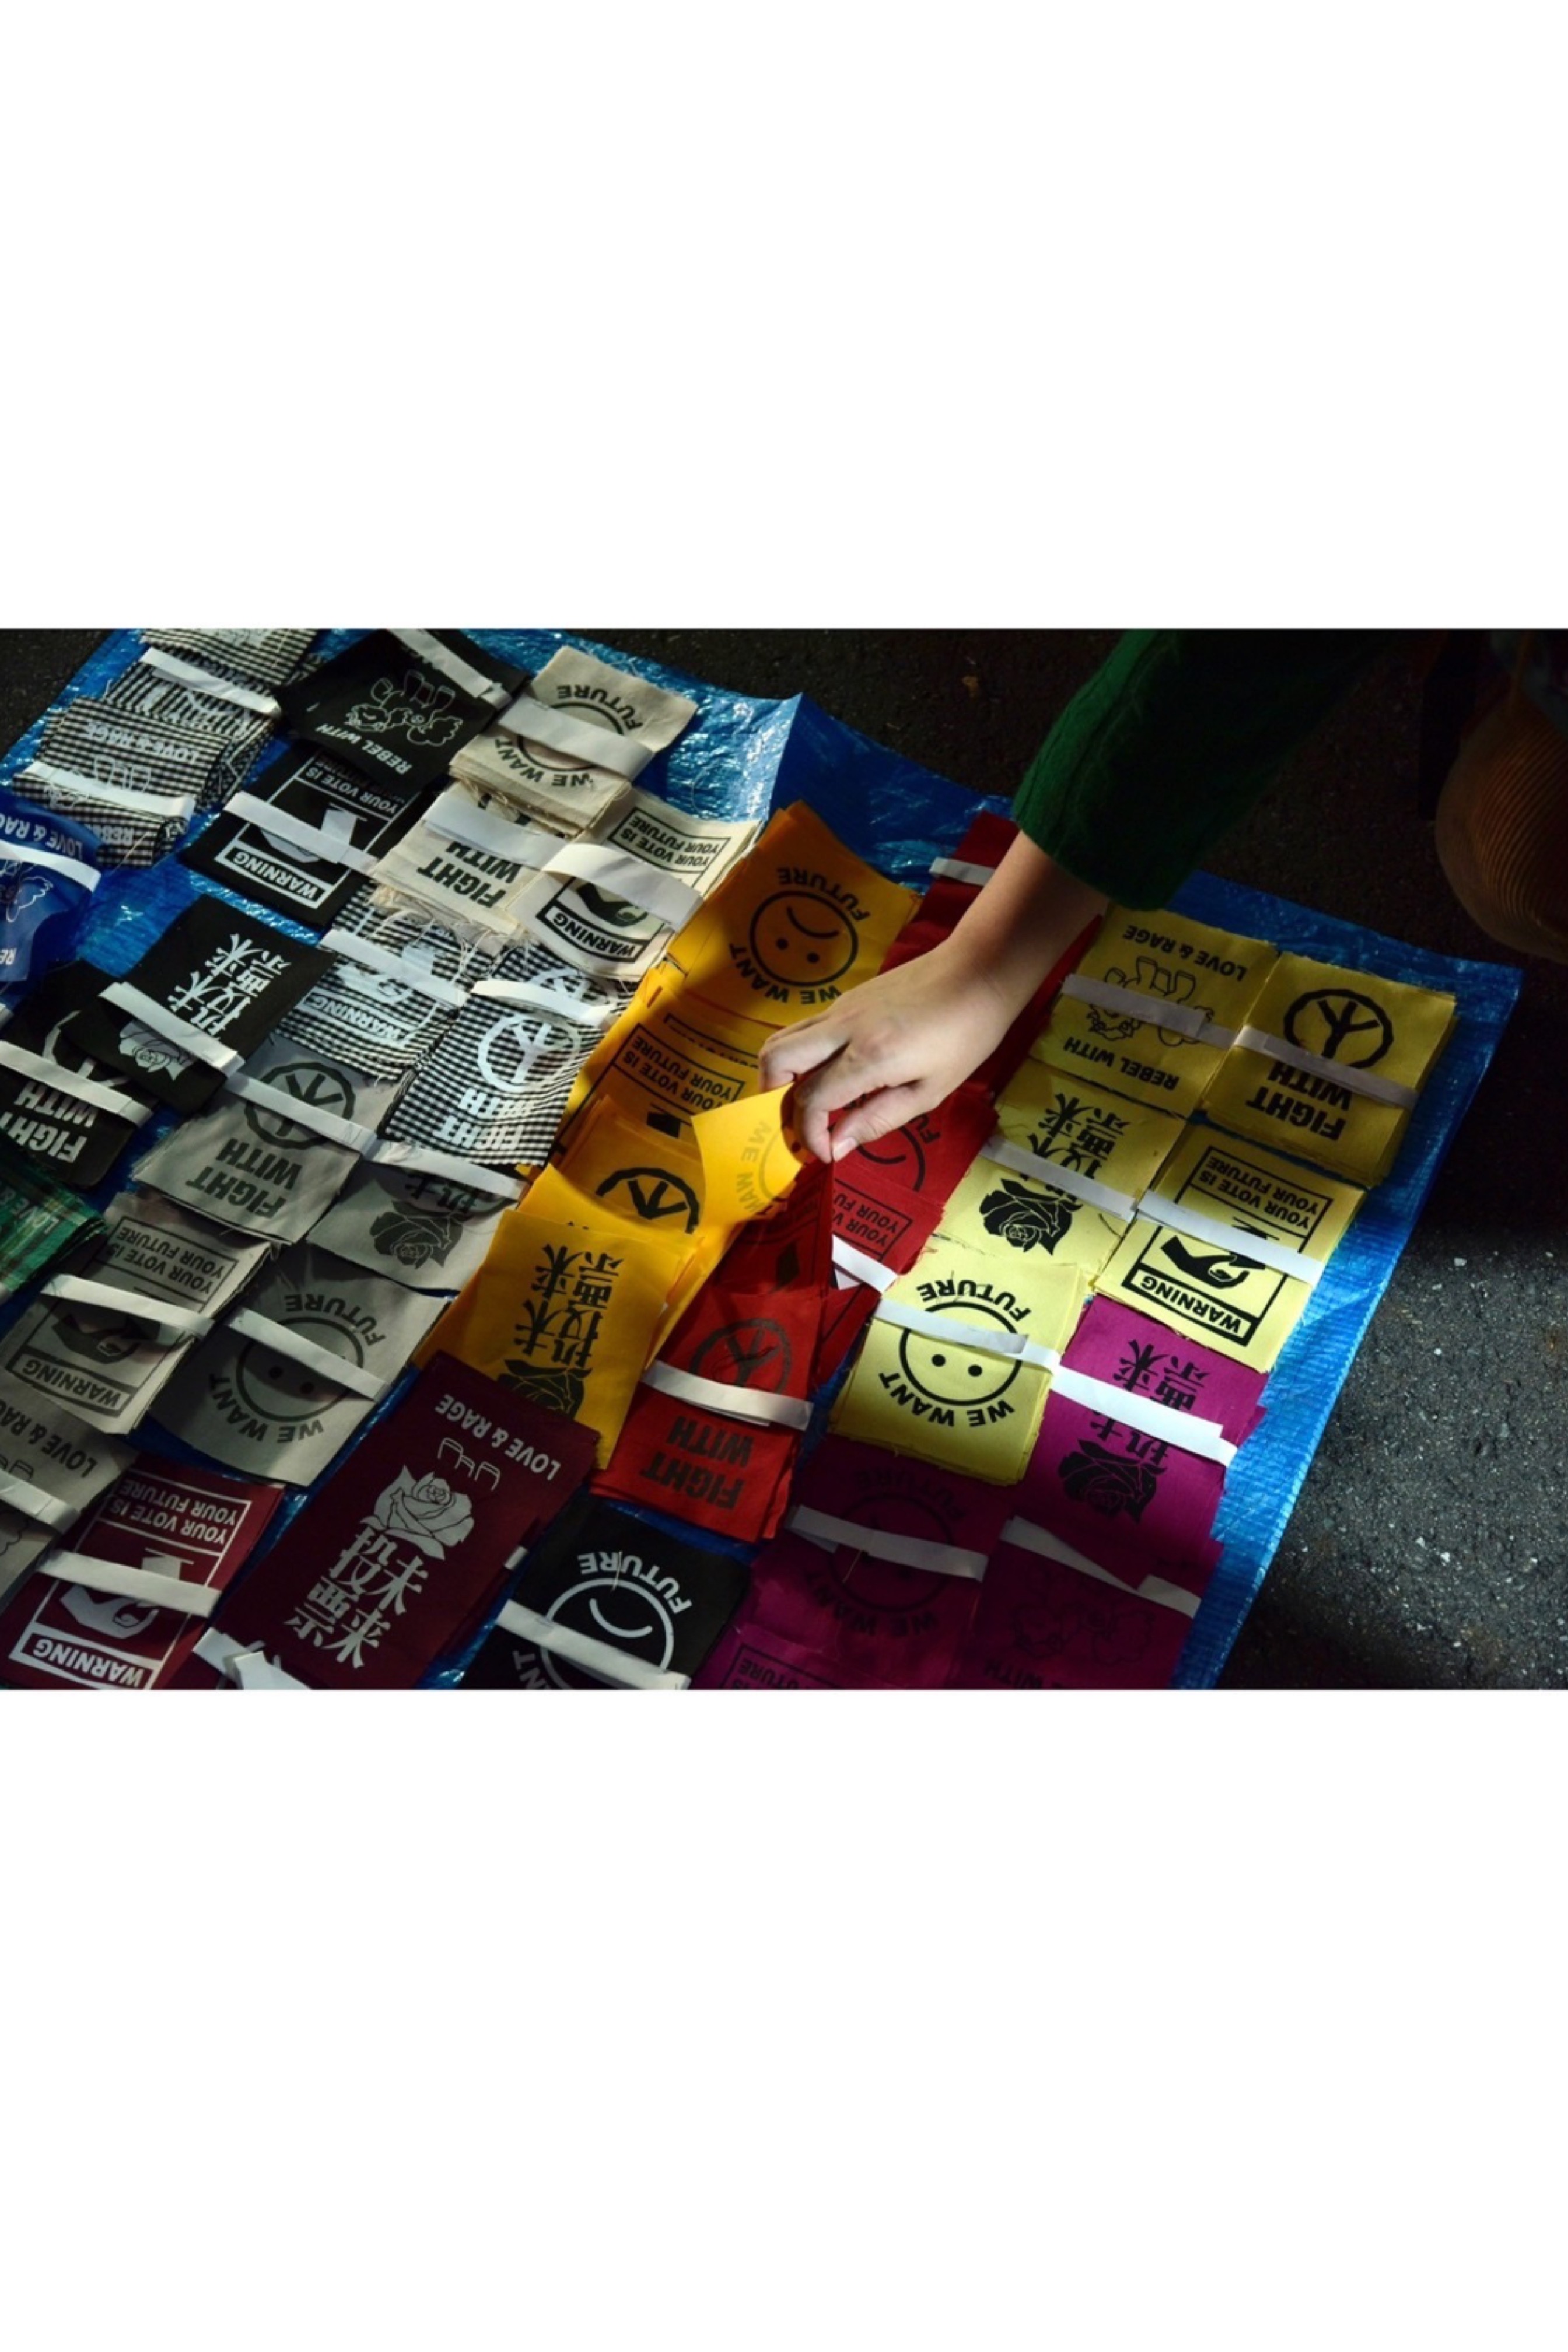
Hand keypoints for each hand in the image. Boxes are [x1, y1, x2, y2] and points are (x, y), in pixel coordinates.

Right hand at [758, 833, 1107, 1163]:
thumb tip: (838, 1145)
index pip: (810, 1100)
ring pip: (783, 1038)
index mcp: (870, 1056)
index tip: (826, 1152)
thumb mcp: (931, 1091)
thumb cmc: (966, 1035)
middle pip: (776, 1060)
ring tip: (808, 1101)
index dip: (809, 1134)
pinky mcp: (846, 997)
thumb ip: (878, 1118)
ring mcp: (841, 1007)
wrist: (978, 970)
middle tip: (799, 1123)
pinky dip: (804, 1056)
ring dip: (783, 1075)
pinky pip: (806, 1029)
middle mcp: (844, 1028)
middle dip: (773, 1099)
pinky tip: (833, 1074)